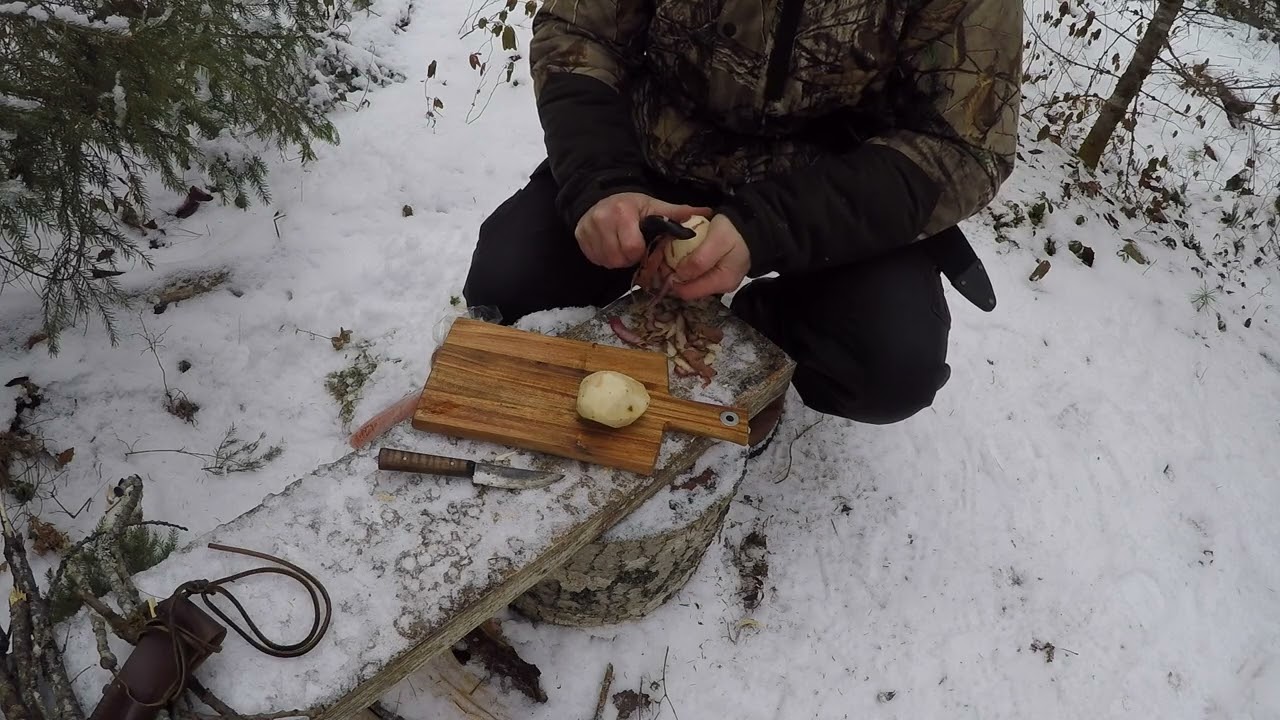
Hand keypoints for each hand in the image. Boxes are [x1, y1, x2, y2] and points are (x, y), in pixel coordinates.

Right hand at [575, 192, 711, 268]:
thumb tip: (707, 212)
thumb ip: (677, 212)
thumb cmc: (631, 205)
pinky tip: (610, 246)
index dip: (639, 251)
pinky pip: (595, 259)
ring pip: (606, 261)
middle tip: (632, 247)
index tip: (641, 244)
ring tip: (621, 246)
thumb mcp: (653, 206)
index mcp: (622, 213)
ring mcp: (587, 230)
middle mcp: (601, 220)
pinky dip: (604, 257)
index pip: (632, 248)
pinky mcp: (579, 238)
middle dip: (628, 257)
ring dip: (617, 259)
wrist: (600, 196)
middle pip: (618, 258)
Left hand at [670, 214, 750, 299]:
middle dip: (674, 275)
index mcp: (721, 282)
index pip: (688, 293)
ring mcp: (720, 281)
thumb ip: (699, 260)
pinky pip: (697, 274)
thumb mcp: (716, 241)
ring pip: (691, 281)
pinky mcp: (718, 273)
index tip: (663, 264)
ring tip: (672, 254)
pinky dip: (687, 266)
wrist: (751, 224)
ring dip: (679, 270)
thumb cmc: (734, 231)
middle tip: (665, 256)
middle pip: (689, 289)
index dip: (672, 280)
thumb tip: (679, 276)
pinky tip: (683, 254)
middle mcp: (721, 287)